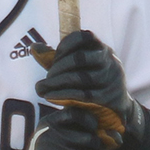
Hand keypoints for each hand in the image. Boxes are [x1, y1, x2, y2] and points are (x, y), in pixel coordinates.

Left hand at [36, 30, 147, 148]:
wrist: (115, 112)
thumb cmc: (90, 85)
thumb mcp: (76, 69)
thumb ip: (56, 59)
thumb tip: (34, 47)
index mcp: (102, 49)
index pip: (85, 37)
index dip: (66, 44)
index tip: (55, 56)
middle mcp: (110, 61)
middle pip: (80, 58)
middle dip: (57, 67)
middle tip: (46, 77)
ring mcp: (111, 80)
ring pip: (81, 77)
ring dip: (57, 82)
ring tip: (43, 89)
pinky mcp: (108, 99)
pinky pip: (83, 96)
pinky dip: (63, 95)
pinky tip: (50, 97)